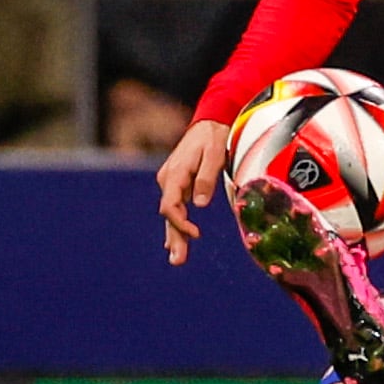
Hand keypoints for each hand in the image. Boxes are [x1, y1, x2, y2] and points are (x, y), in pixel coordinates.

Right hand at [156, 114, 231, 265]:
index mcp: (175, 174)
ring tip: (176, 259)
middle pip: (169, 214)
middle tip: (178, 261)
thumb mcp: (215, 153)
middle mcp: (169, 180)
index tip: (196, 234)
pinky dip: (175, 225)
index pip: (170, 205)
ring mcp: (172, 183)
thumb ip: (207, 178)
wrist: (210, 122)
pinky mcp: (179, 185)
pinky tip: (173, 242)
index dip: (181, 222)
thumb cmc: (214, 137)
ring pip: (171, 214)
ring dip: (174, 236)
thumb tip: (200, 204)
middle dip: (174, 237)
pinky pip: (175, 208)